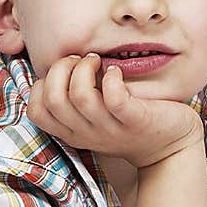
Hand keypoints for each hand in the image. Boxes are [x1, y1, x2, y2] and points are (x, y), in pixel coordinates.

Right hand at [26, 53, 204, 168]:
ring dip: (85, 68)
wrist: (170, 146)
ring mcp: (111, 128)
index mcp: (73, 131)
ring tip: (99, 60)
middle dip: (60, 68)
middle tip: (82, 60)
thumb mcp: (94, 117)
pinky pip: (114, 98)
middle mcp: (87, 133)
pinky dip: (111, 78)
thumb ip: (74, 100)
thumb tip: (58, 64)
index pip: (36, 111)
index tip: (65, 72)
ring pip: (79, 96)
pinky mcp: (135, 120)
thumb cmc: (129, 121)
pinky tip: (116, 71)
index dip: (42, 84)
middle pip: (52, 99)